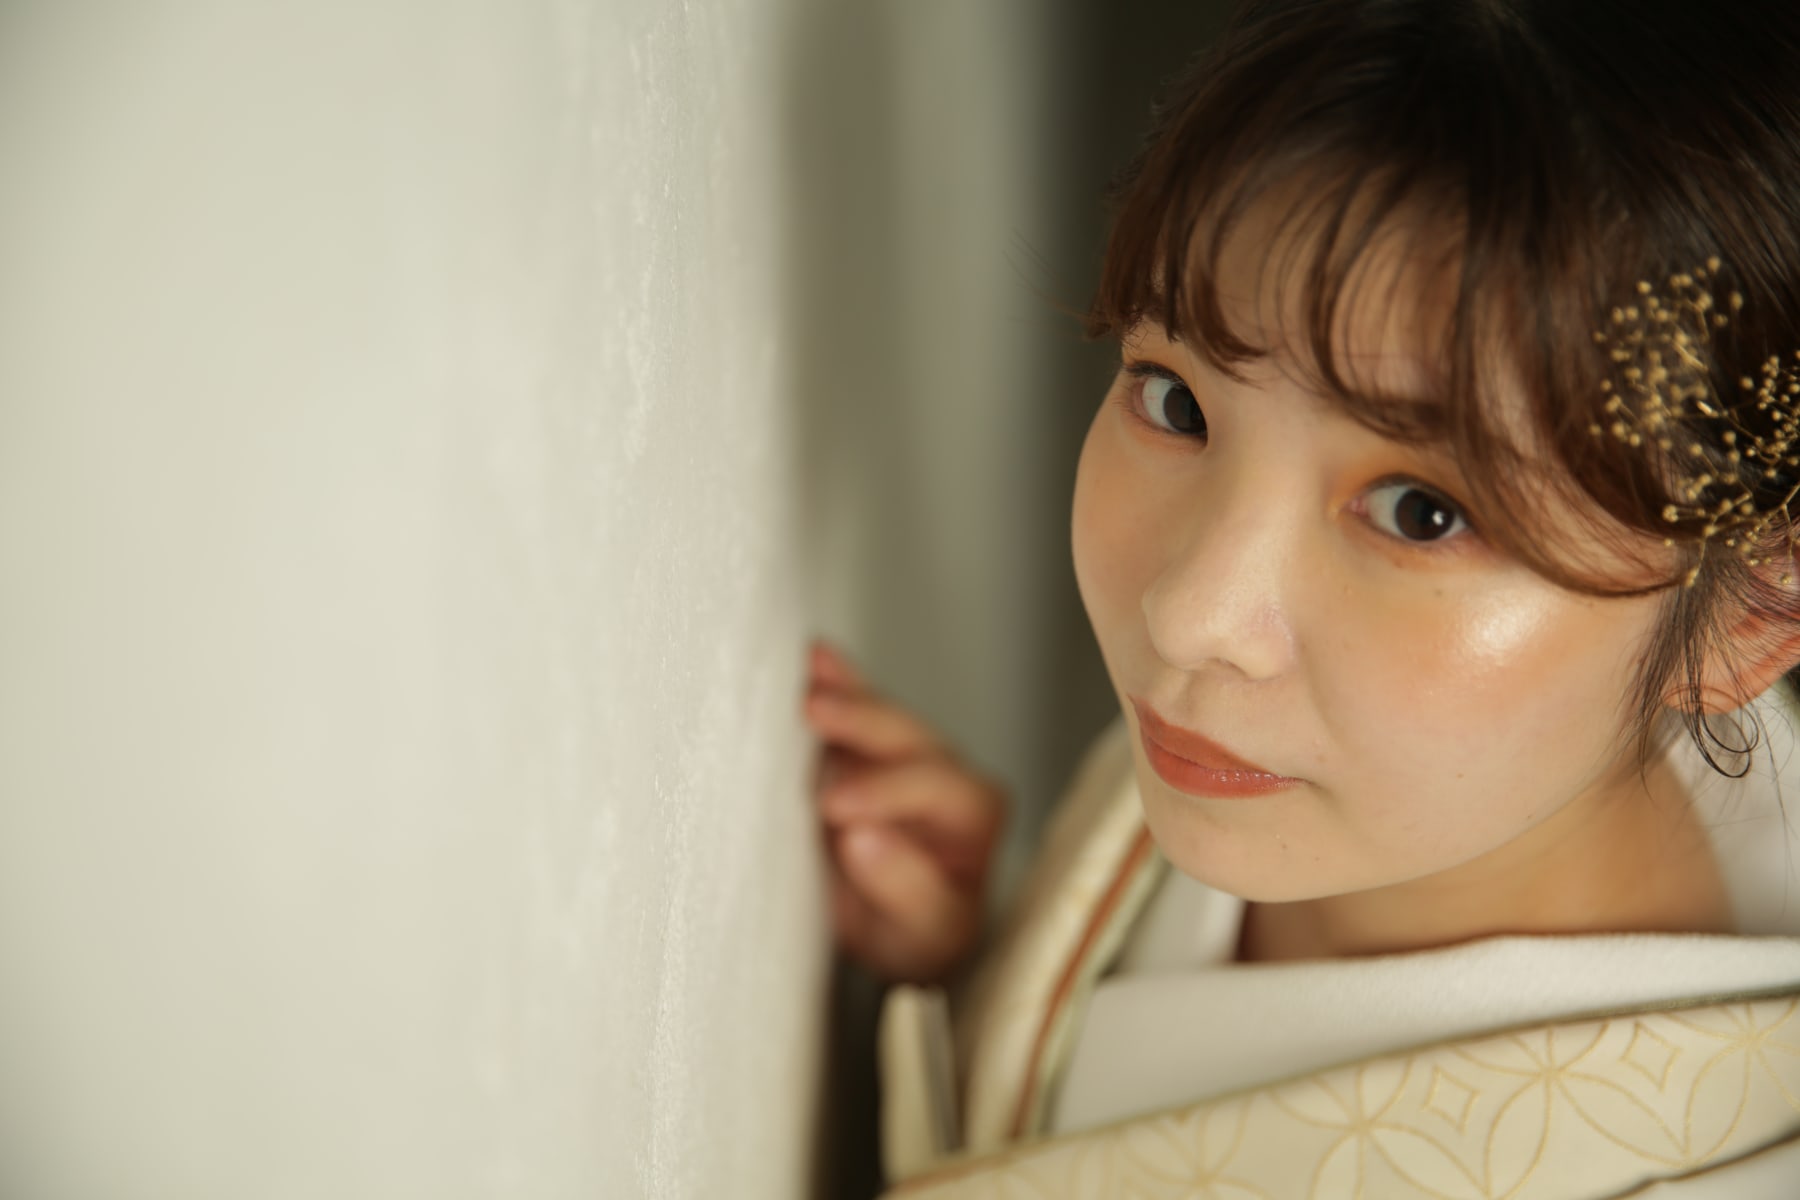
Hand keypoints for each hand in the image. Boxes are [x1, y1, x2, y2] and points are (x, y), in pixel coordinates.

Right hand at [803, 638, 1007, 984]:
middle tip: (814, 711)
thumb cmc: (917, 936)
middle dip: (863, 719)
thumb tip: (860, 839)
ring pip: (878, 711)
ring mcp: (902, 753)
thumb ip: (905, 891)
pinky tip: (810, 659)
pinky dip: (832, 682)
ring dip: (843, 689)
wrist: (895, 931)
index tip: (834, 807)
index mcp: (975, 815)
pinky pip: (852, 705)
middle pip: (908, 734)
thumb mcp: (922, 936)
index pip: (935, 788)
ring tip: (806, 669)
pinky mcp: (863, 747)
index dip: (886, 791)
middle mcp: (946, 773)